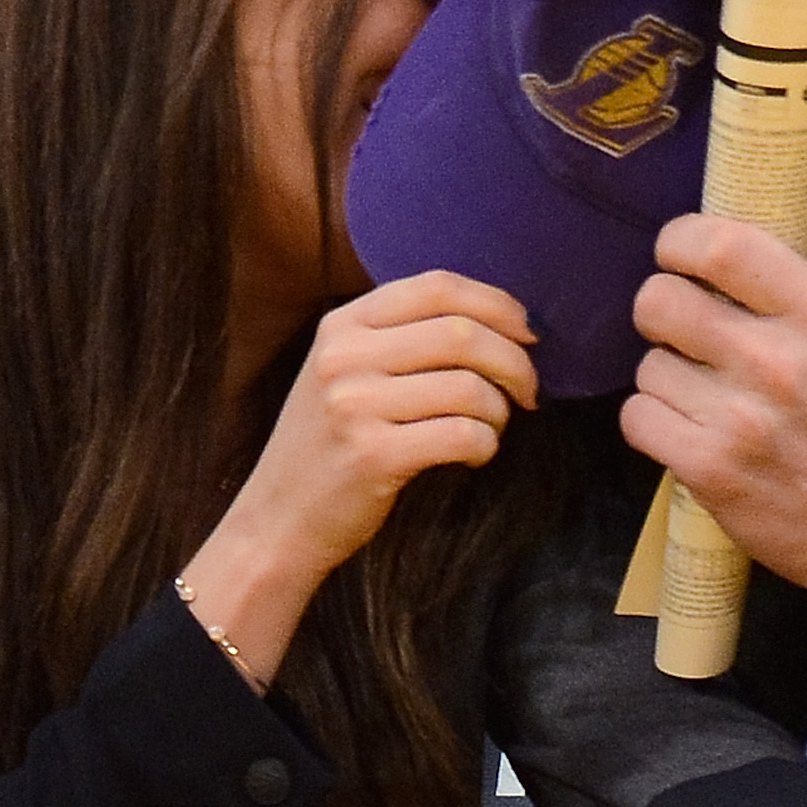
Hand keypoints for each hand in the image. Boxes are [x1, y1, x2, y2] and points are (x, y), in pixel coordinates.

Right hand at [187, 272, 538, 679]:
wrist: (278, 520)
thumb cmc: (331, 444)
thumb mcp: (346, 371)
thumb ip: (403, 336)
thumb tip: (504, 320)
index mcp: (342, 324)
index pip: (437, 286)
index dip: (498, 304)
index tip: (528, 333)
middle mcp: (343, 356)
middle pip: (462, 334)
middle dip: (515, 362)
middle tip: (529, 391)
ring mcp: (353, 406)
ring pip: (469, 387)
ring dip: (500, 411)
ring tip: (492, 427)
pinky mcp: (371, 456)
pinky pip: (462, 435)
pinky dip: (485, 445)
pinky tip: (474, 454)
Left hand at [622, 215, 806, 605]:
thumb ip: (779, 296)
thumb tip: (702, 258)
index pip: (721, 245)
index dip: (679, 243)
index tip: (676, 257)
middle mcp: (775, 357)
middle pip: (659, 300)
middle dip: (658, 314)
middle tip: (681, 336)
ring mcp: (738, 415)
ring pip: (647, 365)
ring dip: (665, 380)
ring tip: (703, 401)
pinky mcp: (706, 466)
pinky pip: (637, 417)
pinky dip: (653, 424)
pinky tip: (686, 433)